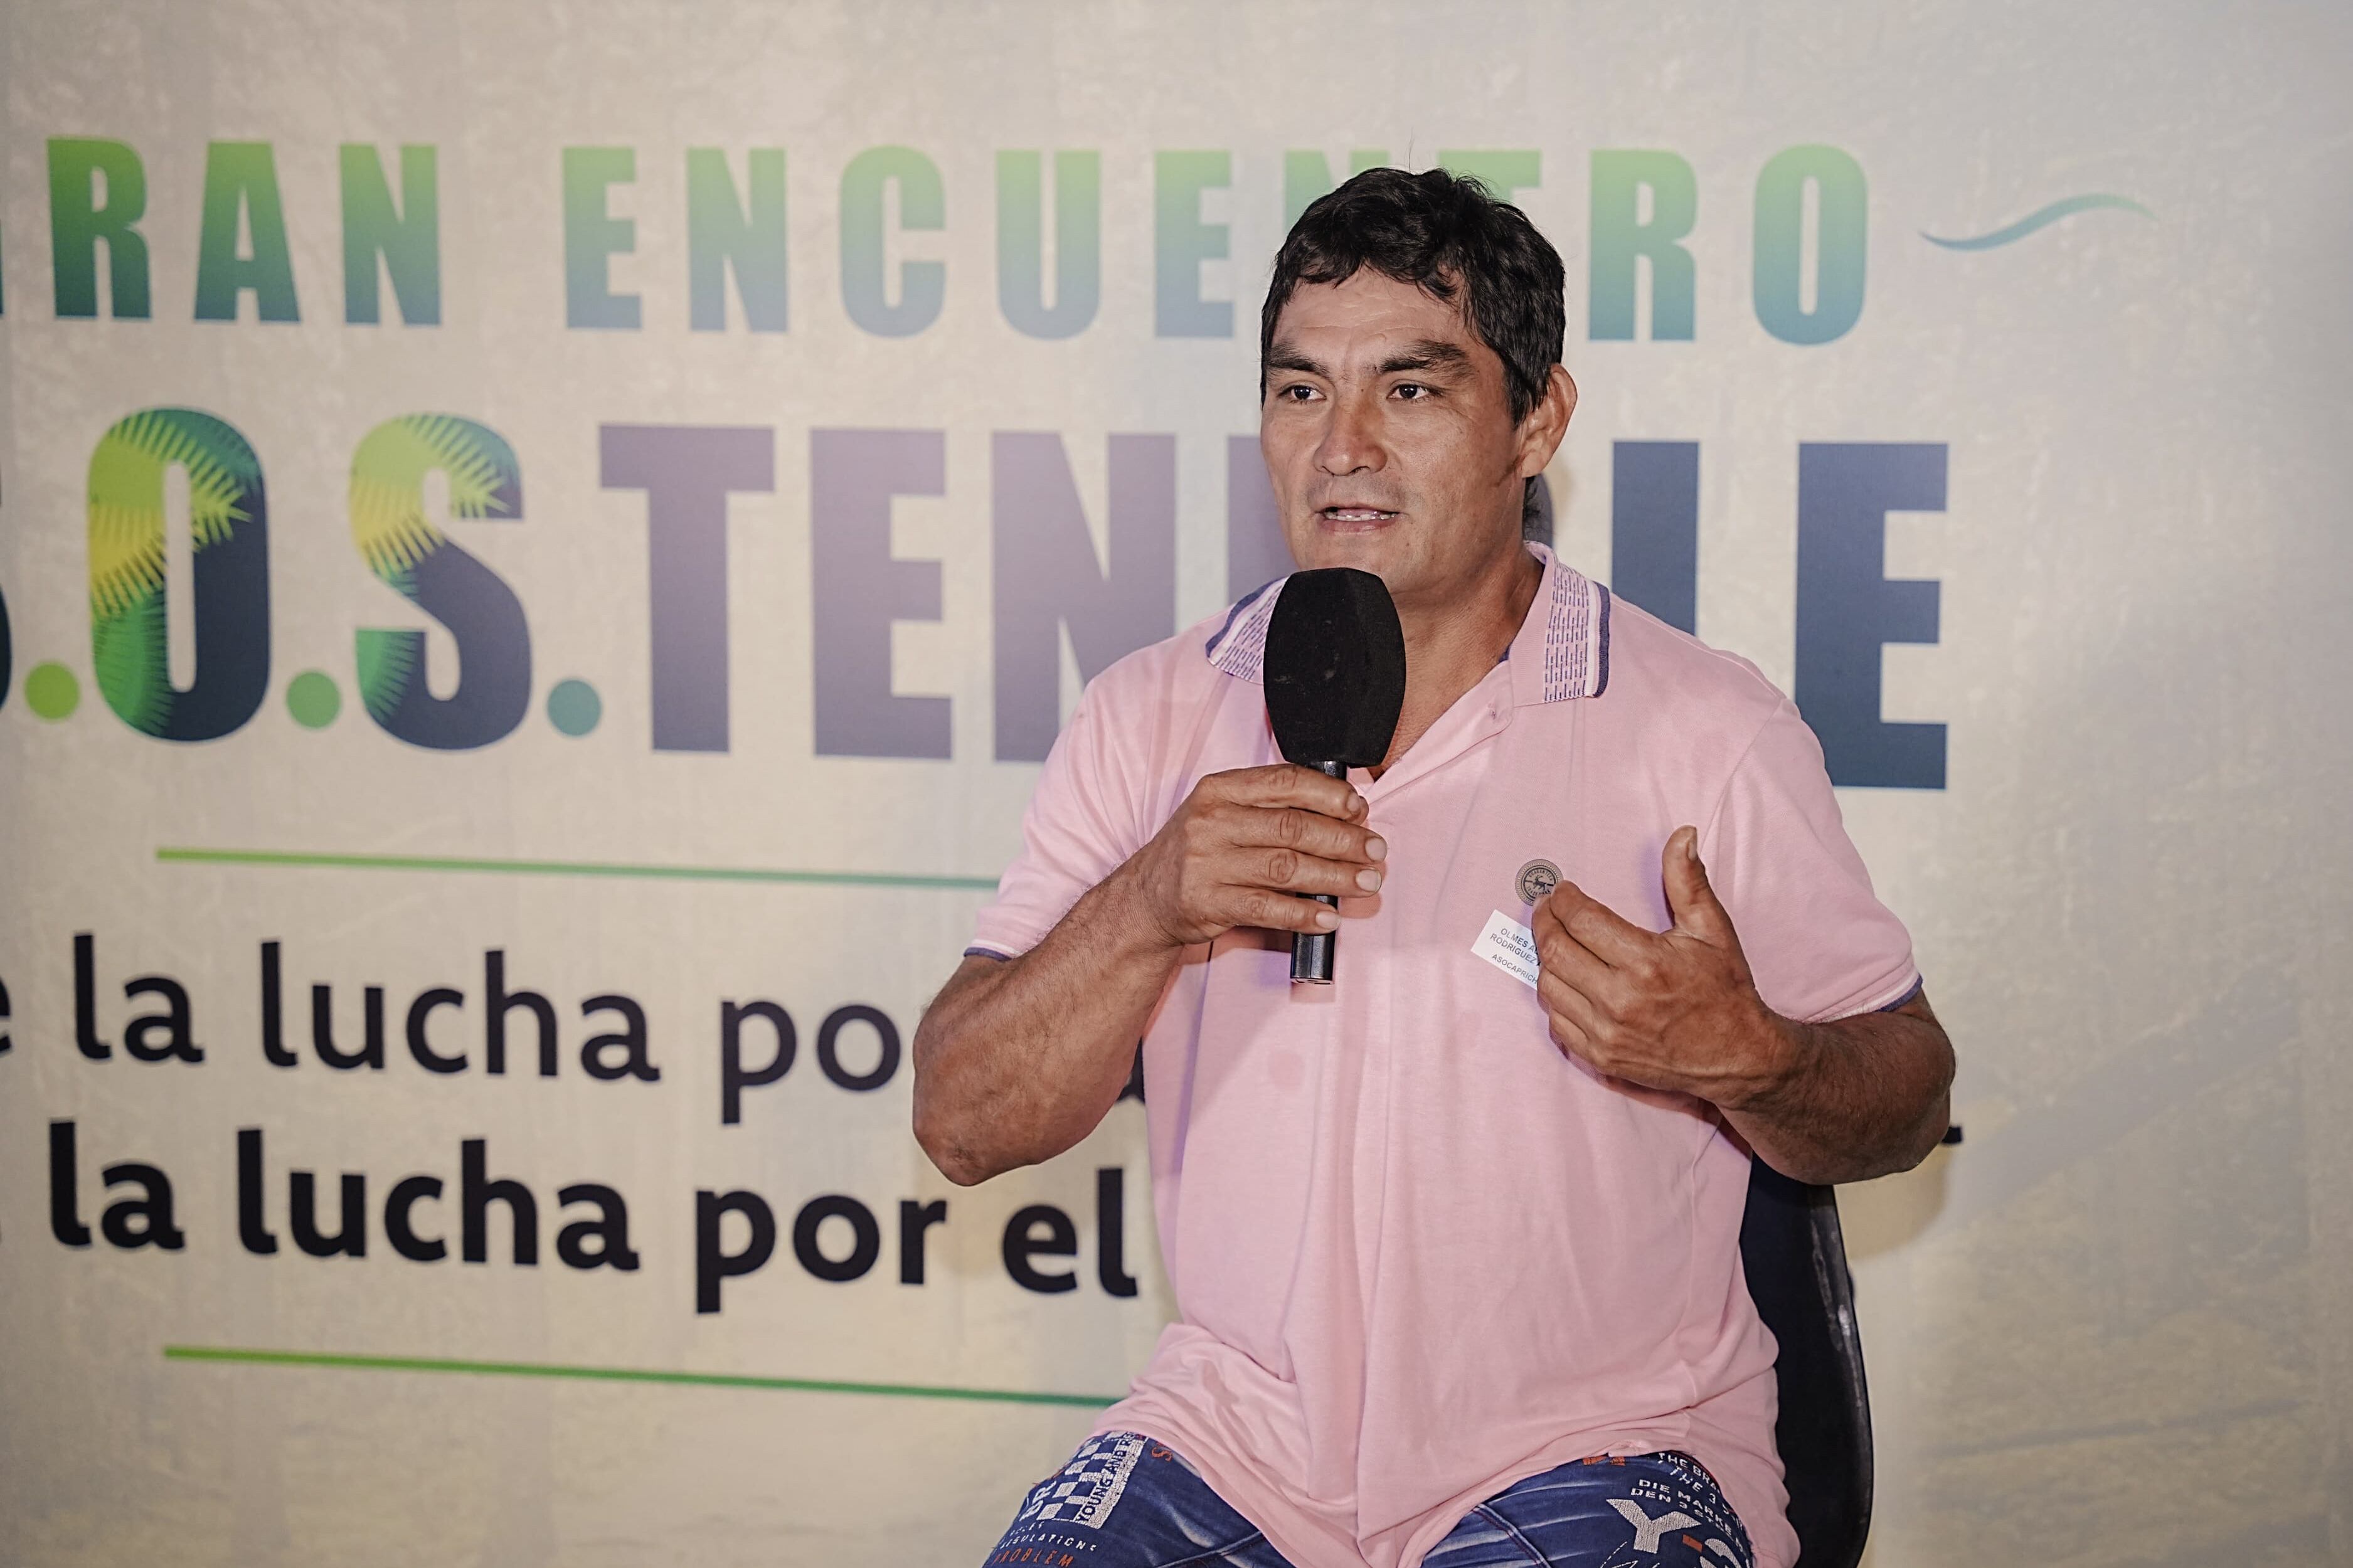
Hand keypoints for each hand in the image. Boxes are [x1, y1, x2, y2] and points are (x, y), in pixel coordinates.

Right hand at [1119, 764, 1385, 948]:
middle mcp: (1211, 821)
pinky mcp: (1207, 902)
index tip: (1361, 809)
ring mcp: (1207, 863)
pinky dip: (1303, 914)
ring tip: (1365, 882)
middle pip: (1292, 827)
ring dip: (1334, 877)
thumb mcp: (1223, 813)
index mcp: (1220, 789)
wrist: (1144, 898)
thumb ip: (1271, 807)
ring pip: (1285, 868)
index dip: (1330, 794)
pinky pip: (1266, 908)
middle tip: (1375, 851)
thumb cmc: (1198, 852)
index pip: (1285, 781)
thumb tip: (1344, 812)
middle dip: (1344, 840)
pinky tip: (1328, 917)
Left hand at [1532, 826, 1802, 1109]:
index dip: (1563, 899)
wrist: (1739, 1057)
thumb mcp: (1712, 929)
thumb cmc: (1725, 990)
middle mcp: (1620, 1000)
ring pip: (1548, 986)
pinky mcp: (1601, 1058)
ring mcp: (1607, 1034)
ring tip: (1555, 939)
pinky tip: (1564, 980)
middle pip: (1555, 951)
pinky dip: (1554, 997)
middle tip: (1547, 907)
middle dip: (1544, 921)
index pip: (1581, 920)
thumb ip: (1688, 880)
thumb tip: (1682, 835)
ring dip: (1545, 958)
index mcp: (1646, 963)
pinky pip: (1556, 1022)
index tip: (1561, 890)